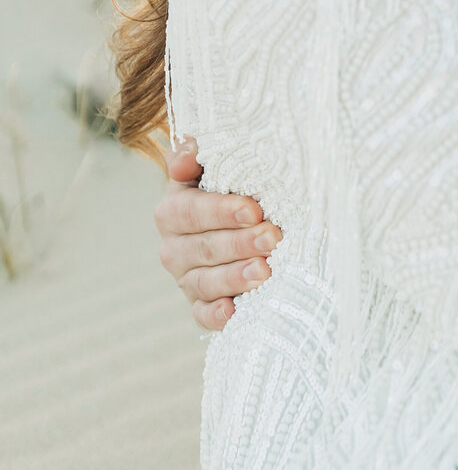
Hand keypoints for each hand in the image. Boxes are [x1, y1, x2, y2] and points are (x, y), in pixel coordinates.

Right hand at [155, 137, 279, 331]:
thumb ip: (195, 154)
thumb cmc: (229, 185)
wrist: (233, 220)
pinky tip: (235, 312)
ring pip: (205, 283)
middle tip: (272, 237)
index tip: (254, 209)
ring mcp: (186, 279)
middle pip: (203, 248)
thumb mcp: (212, 164)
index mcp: (173, 210)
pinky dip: (216, 316)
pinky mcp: (199, 304)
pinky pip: (202, 315)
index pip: (192, 211)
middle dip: (240, 243)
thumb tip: (184, 157)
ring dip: (235, 278)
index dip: (221, 211)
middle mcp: (174, 248)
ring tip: (265, 272)